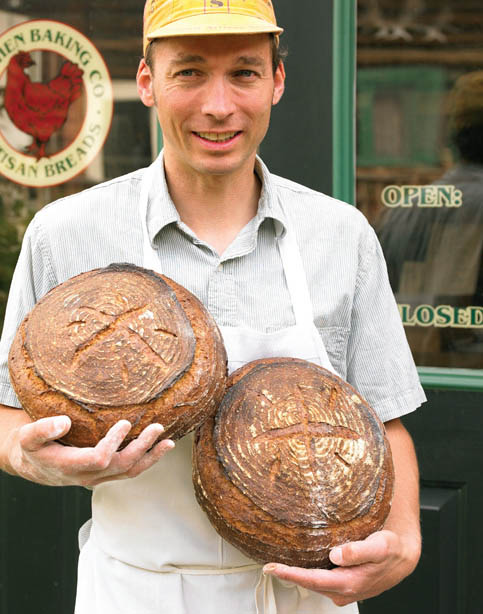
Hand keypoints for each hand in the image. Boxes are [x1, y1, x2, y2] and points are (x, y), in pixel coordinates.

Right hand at [5, 415, 173, 486]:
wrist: (36, 465)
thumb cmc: (34, 447)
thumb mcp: (29, 437)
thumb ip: (43, 429)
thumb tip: (64, 422)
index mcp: (70, 466)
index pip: (98, 459)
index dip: (113, 443)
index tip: (124, 423)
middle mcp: (88, 476)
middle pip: (121, 466)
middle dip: (141, 447)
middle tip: (157, 427)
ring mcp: (100, 477)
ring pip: (130, 472)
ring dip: (151, 457)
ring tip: (169, 442)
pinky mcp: (107, 474)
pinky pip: (130, 471)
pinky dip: (147, 460)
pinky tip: (160, 447)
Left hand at [263, 529, 420, 605]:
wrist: (402, 557)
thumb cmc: (391, 549)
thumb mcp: (379, 546)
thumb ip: (358, 551)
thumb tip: (337, 554)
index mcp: (349, 583)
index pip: (312, 580)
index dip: (290, 574)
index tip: (272, 568)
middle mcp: (343, 590)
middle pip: (309, 583)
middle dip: (289, 574)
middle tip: (268, 563)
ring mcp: (343, 589)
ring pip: (314, 583)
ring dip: (298, 574)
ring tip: (280, 563)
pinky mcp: (343, 584)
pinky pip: (321, 580)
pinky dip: (309, 573)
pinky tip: (302, 563)